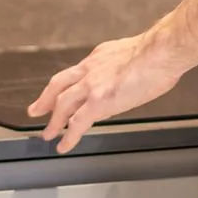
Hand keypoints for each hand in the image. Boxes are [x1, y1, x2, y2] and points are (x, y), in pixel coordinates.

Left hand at [28, 33, 187, 153]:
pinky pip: (77, 123)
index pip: (77, 73)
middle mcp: (90, 69)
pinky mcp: (98, 101)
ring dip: (53, 121)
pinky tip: (64, 146)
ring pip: (62, 104)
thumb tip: (125, 84)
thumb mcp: (133, 55)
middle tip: (36, 110)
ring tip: (48, 134)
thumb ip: (123, 69)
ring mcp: (91, 85)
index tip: (62, 93)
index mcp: (99, 57)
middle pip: (58, 85)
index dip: (67, 86)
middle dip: (45, 99)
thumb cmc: (158, 52)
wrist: (161, 51)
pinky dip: (69, 136)